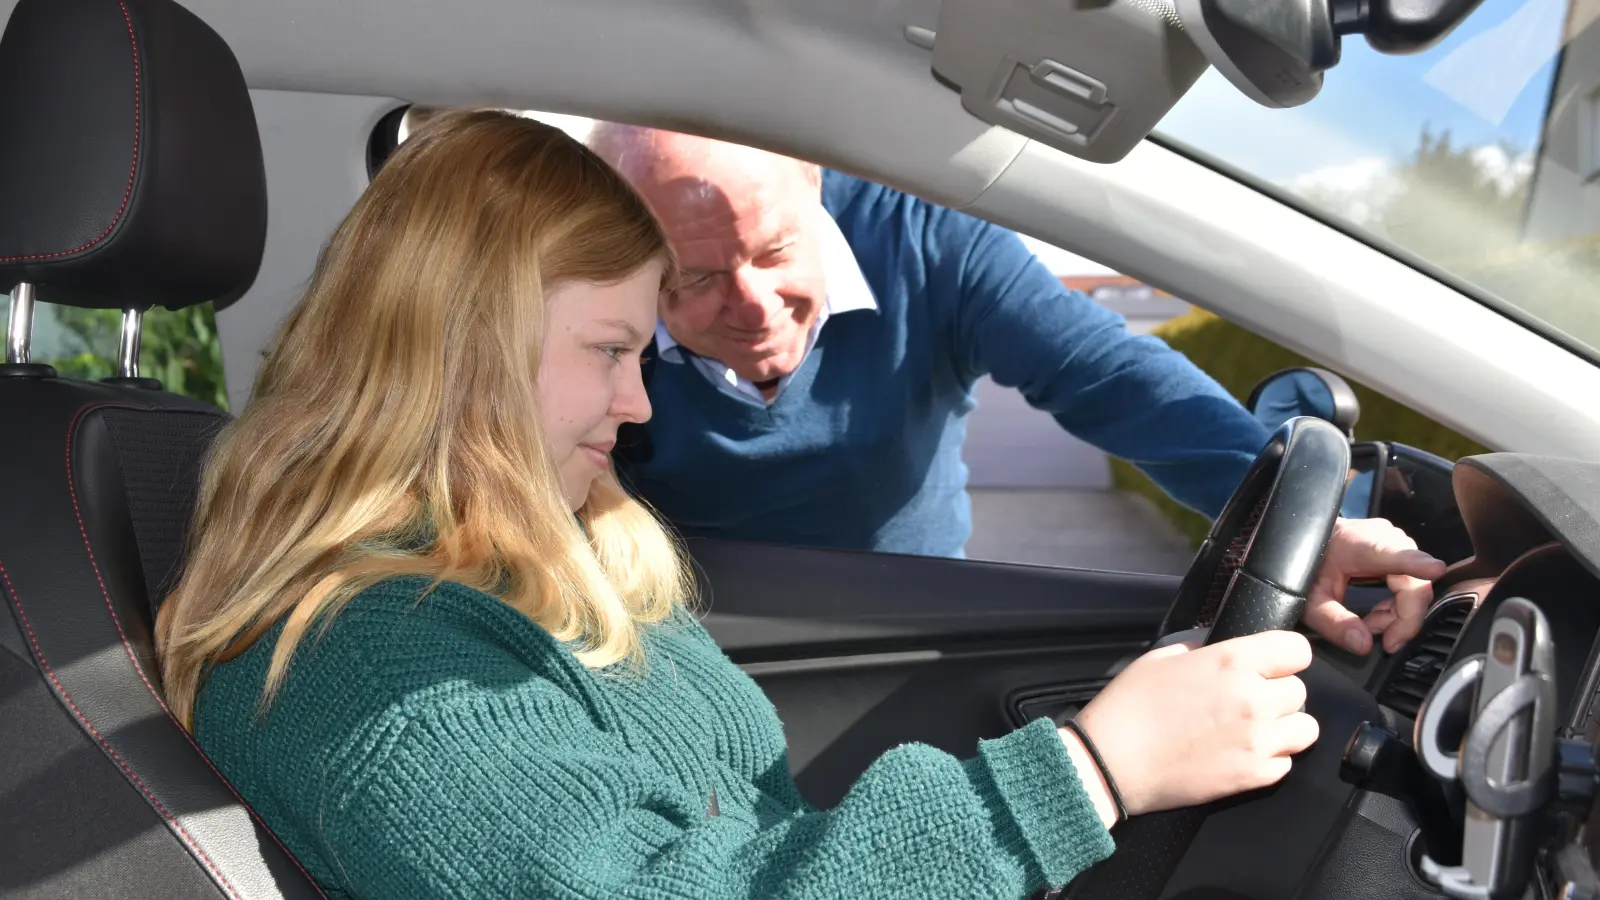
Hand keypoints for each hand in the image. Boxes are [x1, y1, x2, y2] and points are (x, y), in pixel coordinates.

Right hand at [1064, 631, 1317, 819]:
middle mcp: (1254, 699)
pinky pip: (1287, 762)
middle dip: (1277, 691)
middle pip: (1300, 690)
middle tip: (1247, 698)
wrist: (1112, 762)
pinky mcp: (1254, 776)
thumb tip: (1224, 646)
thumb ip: (1204, 646)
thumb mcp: (1162, 656)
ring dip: (1285, 725)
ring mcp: (1258, 741)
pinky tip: (1242, 751)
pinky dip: (1271, 758)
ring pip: (1306, 728)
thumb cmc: (1129, 706)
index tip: (1271, 664)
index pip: (1297, 649)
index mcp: (1232, 662)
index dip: (1284, 656)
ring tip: (1254, 727)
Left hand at [1304, 517, 1447, 655]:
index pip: (1392, 554)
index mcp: (1358, 544)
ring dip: (1398, 615)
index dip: (1416, 563)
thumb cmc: (1308, 564)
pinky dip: (1398, 606)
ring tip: (1370, 625)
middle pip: (1414, 583)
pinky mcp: (1400, 551)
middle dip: (1401, 618)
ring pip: (1416, 587)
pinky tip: (1378, 614)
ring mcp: (1396, 543)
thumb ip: (1333, 622)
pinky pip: (1412, 584)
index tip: (1435, 569)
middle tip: (1381, 639)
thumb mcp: (1310, 598)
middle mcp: (1384, 538)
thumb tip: (1363, 645)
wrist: (1308, 539)